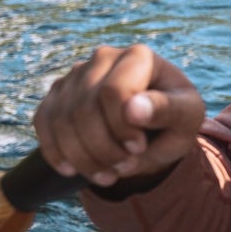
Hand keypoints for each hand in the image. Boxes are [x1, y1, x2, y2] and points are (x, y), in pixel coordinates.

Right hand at [32, 44, 206, 187]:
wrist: (154, 128)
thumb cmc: (175, 119)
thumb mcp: (187, 116)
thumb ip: (167, 110)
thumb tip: (133, 108)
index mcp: (138, 56)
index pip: (113, 91)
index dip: (121, 127)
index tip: (139, 147)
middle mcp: (103, 58)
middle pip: (84, 109)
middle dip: (102, 148)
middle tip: (125, 167)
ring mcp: (76, 75)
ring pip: (61, 120)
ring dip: (82, 157)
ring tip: (108, 175)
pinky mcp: (57, 95)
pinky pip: (43, 123)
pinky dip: (56, 152)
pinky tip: (73, 170)